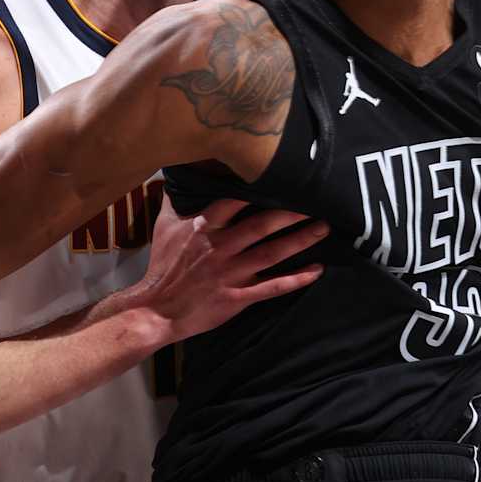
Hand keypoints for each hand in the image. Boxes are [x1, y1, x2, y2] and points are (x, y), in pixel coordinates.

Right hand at [132, 197, 325, 346]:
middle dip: (290, 214)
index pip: (234, 201)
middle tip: (315, 203)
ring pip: (272, 254)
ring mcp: (231, 274)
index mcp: (204, 228)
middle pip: (261, 226)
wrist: (157, 309)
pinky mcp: (238, 297)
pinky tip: (317, 270)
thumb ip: (175, 199)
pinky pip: (273, 287)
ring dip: (300, 241)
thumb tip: (181, 172)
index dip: (259, 190)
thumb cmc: (164, 266)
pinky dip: (296, 279)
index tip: (283, 179)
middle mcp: (221, 248)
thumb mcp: (164, 226)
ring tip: (323, 229)